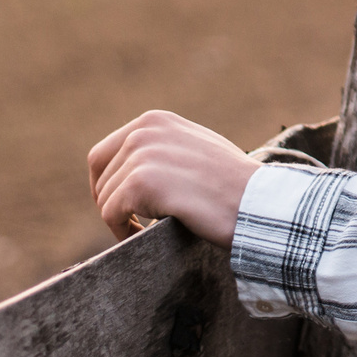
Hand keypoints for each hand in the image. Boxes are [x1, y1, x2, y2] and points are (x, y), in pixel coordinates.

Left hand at [86, 110, 260, 246]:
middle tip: (131, 223)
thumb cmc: (233, 183)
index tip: (119, 205)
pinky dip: (123, 232)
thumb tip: (135, 168)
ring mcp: (141, 156)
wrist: (256, 201)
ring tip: (149, 230)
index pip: (104, 153)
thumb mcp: (196, 147)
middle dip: (110, 202)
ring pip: (105, 199)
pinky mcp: (140, 183)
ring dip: (122, 220)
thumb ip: (165, 147)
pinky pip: (111, 215)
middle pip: (100, 176)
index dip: (105, 184)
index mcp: (155, 120)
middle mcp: (144, 131)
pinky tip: (146, 236)